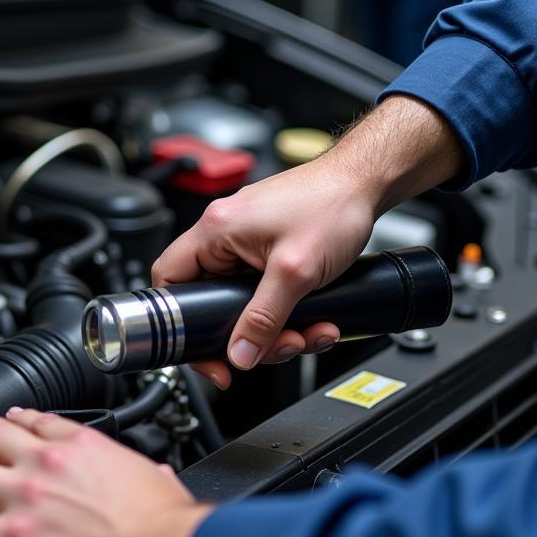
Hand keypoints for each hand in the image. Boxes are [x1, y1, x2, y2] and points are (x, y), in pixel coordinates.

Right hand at [152, 156, 375, 389]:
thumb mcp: (295, 272)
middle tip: (271, 348)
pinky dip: (287, 311)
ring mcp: (248, 241)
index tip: (204, 350)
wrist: (366, 184)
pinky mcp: (269, 248)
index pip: (170, 278)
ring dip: (275, 327)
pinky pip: (265, 292)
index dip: (180, 321)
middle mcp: (226, 233)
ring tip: (306, 332)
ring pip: (244, 302)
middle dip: (246, 333)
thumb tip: (239, 353)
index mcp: (216, 229)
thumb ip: (264, 318)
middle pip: (212, 300)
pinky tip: (314, 317)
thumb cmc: (333, 204)